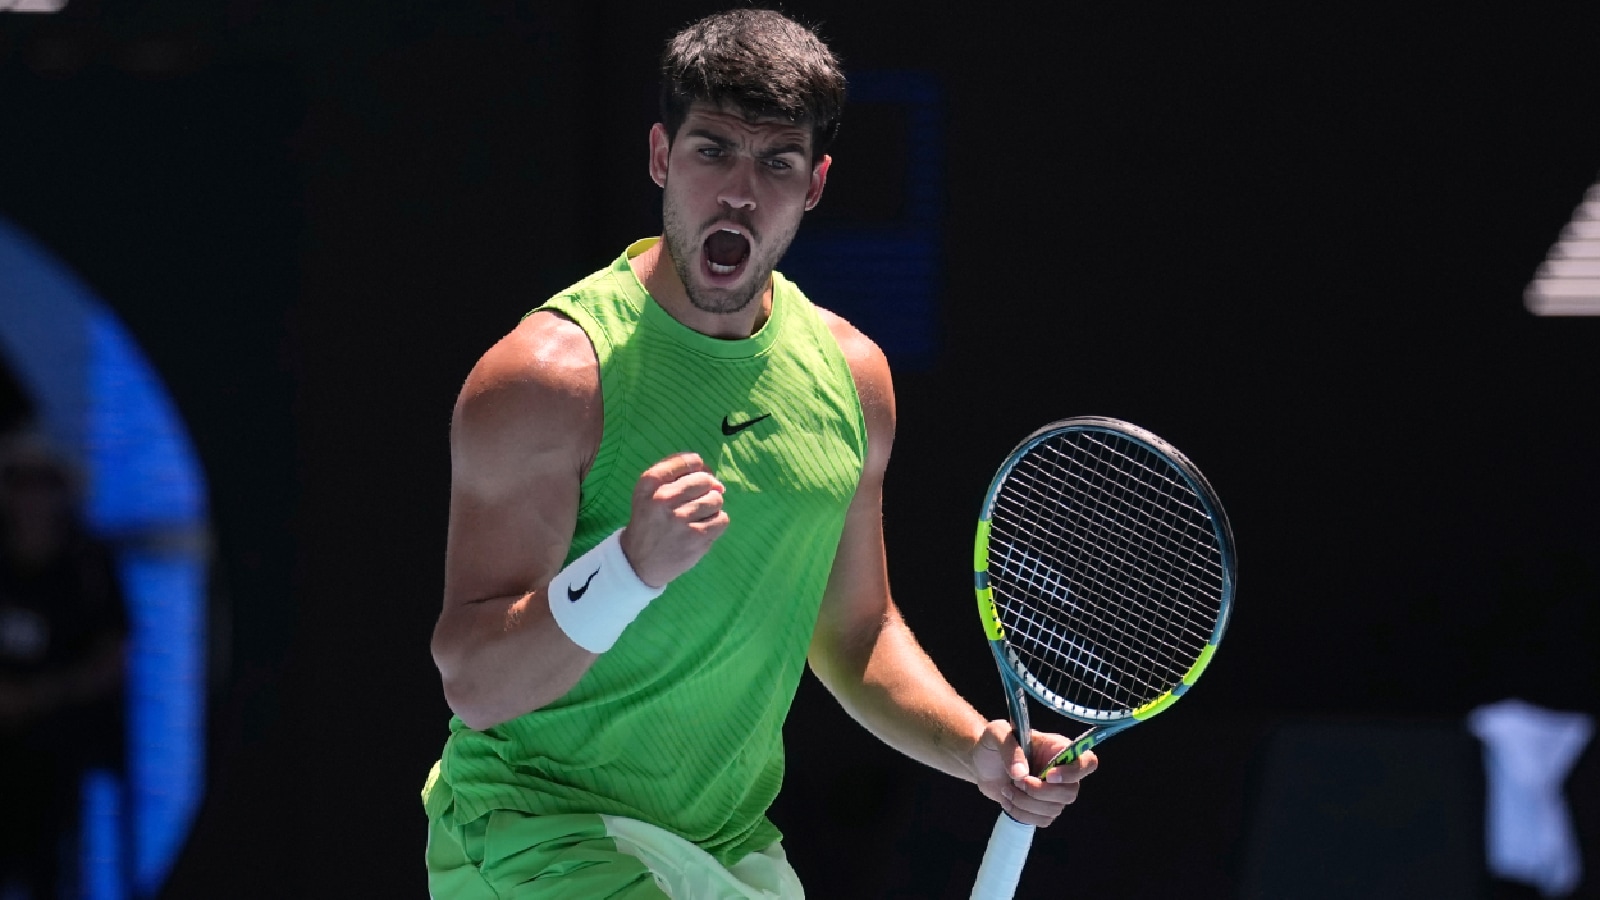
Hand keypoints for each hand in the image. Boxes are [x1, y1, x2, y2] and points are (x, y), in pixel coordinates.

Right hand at [619, 452, 728, 587]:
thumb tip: (716, 480)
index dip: (698, 468)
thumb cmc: (649, 521)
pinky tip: (701, 529)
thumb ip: (677, 475)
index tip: (693, 481)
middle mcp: (663, 498)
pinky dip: (716, 524)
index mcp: (649, 483)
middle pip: (705, 480)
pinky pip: (722, 519)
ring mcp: (680, 518)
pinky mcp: (696, 536)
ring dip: (711, 508)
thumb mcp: (648, 492)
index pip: (688, 461)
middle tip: (692, 505)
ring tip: (695, 518)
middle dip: (705, 490)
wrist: (639, 561)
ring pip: (716, 499)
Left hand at [971, 720, 1096, 826]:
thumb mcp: (996, 734)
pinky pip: (1042, 820)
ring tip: (1006, 789)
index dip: (1074, 773)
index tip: (1047, 776)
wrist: (980, 764)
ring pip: (1055, 809)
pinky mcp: (1041, 808)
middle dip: (1040, 792)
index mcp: (1057, 748)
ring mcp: (1052, 792)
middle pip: (1071, 792)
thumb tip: (1022, 773)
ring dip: (1026, 803)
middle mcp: (1061, 771)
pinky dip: (1022, 814)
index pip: (1087, 762)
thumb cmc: (992, 743)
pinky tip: (1007, 800)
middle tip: (1018, 782)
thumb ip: (1010, 748)